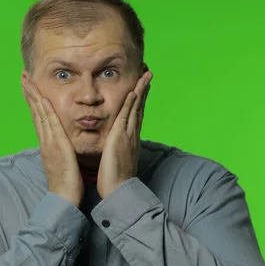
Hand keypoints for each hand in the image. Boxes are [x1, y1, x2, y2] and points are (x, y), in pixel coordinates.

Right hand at [22, 76, 83, 207]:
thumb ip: (61, 151)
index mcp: (47, 143)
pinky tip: (43, 98)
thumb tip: (62, 144)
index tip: (29, 87)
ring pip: (39, 114)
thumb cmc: (66, 183)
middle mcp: (45, 140)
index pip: (38, 117)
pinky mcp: (56, 145)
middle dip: (29, 92)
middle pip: (35, 111)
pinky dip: (45, 109)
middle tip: (23, 76)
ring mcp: (48, 142)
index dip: (33, 101)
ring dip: (33, 95)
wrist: (63, 198)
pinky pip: (50, 123)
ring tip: (27, 80)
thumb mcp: (63, 162)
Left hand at [97, 72, 151, 198]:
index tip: (142, 87)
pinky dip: (131, 103)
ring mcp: (129, 135)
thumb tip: (115, 146)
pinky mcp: (121, 137)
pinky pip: (127, 115)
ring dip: (141, 90)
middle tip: (149, 74)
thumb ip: (117, 150)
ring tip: (146, 75)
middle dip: (144, 90)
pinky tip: (133, 91)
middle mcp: (133, 134)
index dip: (140, 100)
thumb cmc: (116, 179)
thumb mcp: (117, 160)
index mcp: (130, 139)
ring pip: (136, 107)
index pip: (136, 115)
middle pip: (140, 107)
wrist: (119, 190)